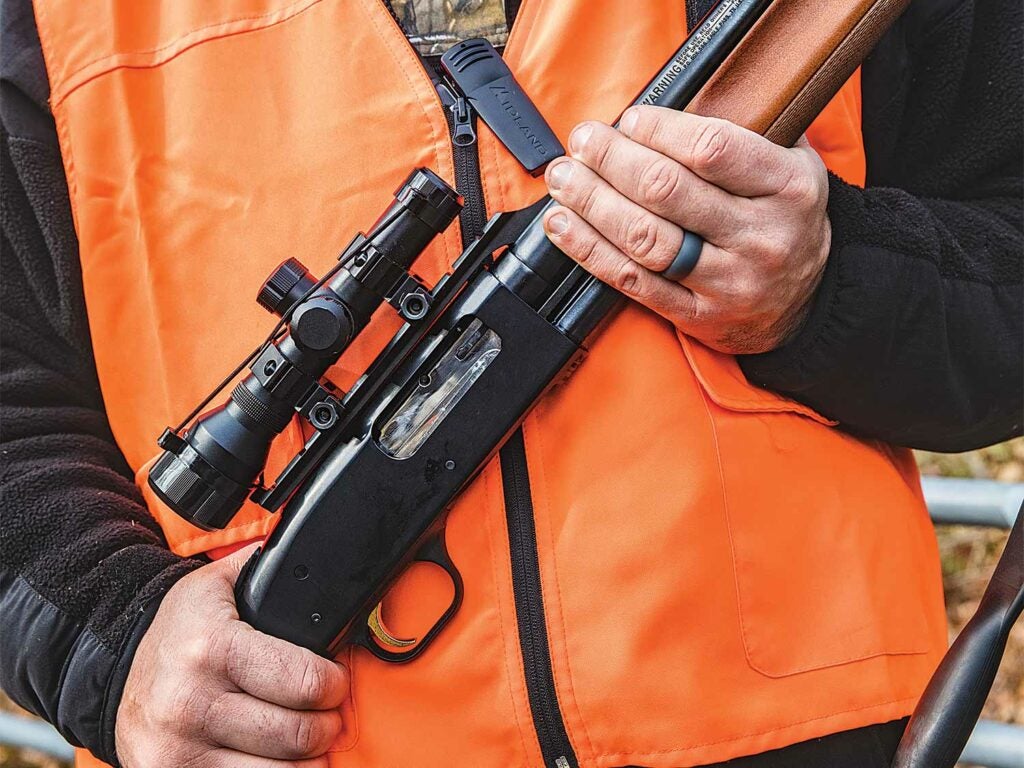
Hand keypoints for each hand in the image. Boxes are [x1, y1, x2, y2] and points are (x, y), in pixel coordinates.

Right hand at [115, 545, 348, 767]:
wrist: (111, 667)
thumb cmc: (179, 627)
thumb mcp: (217, 585)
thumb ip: (268, 569)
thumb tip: (316, 549)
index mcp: (213, 648)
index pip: (305, 682)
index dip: (334, 684)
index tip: (335, 681)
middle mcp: (193, 702)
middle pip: (297, 734)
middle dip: (327, 724)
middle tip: (327, 713)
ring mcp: (180, 749)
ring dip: (306, 759)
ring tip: (307, 739)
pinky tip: (278, 759)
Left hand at [542, 105, 830, 353]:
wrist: (806, 304)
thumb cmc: (784, 220)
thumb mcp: (789, 166)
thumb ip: (740, 135)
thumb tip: (659, 111)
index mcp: (788, 187)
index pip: (711, 149)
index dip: (658, 129)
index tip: (628, 119)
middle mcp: (761, 237)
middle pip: (667, 191)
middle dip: (612, 160)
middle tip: (582, 141)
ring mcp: (730, 282)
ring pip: (645, 238)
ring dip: (591, 203)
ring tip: (564, 179)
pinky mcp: (699, 317)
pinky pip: (633, 282)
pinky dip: (589, 250)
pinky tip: (564, 225)